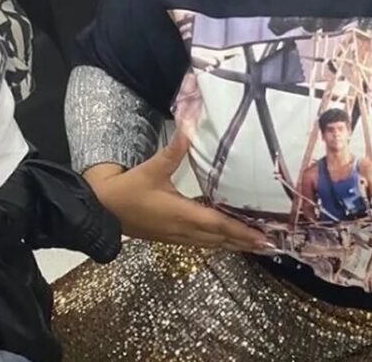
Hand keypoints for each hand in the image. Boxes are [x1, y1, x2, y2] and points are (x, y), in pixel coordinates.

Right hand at [91, 134, 272, 251]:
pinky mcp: (171, 237)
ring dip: (233, 244)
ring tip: (255, 244)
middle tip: (270, 243)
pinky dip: (218, 241)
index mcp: (182, 214)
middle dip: (245, 241)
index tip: (263, 236)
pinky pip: (201, 243)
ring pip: (211, 244)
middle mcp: (183, 230)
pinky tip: (226, 238)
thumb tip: (189, 127)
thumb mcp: (151, 169)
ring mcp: (177, 236)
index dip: (242, 231)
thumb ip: (173, 151)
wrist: (100, 210)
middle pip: (220, 239)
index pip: (219, 224)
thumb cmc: (127, 190)